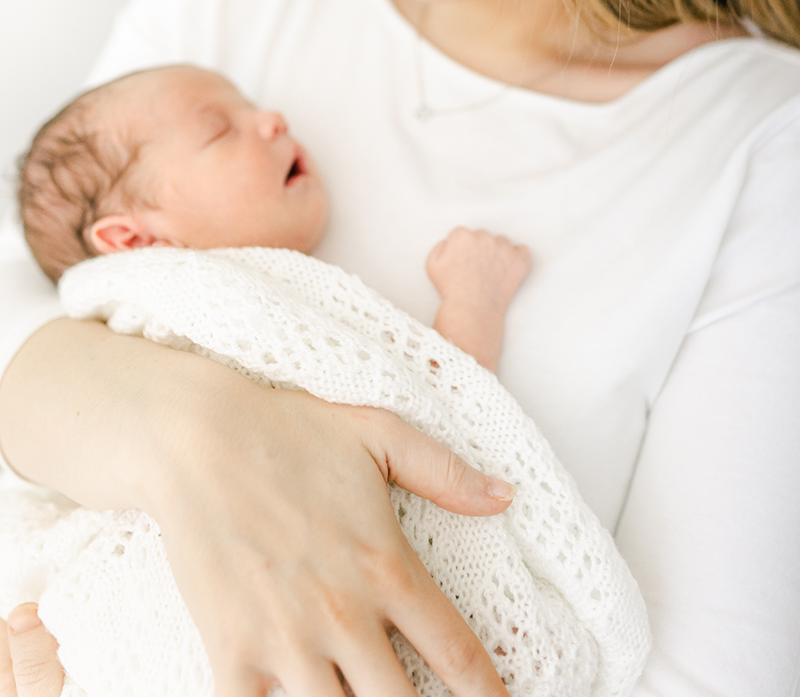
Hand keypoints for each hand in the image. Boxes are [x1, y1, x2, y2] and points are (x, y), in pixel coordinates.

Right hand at [0, 321, 513, 696]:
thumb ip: (446, 471)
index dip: (489, 696)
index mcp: (387, 566)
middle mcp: (344, 614)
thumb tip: (507, 496)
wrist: (195, 436)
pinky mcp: (231, 651)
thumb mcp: (378, 433)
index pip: (456, 654)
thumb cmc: (290, 429)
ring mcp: (286, 639)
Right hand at [426, 228, 530, 310]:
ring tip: (490, 271)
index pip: (462, 234)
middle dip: (478, 249)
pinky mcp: (519, 260)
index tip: (462, 260)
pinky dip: (517, 257)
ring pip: (501, 242)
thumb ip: (441, 244)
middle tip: (475, 268)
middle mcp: (484, 237)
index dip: (460, 248)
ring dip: (496, 252)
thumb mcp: (432, 264)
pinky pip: (522, 250)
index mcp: (462, 236)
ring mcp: (504, 248)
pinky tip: (508, 267)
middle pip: (482, 236)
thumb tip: (452, 240)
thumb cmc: (451, 289)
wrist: (471, 310)